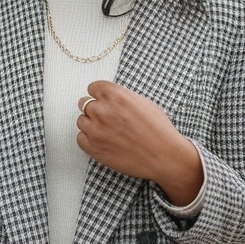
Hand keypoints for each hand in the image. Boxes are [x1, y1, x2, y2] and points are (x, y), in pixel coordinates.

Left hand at [76, 80, 202, 205]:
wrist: (163, 156)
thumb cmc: (158, 130)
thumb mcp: (142, 102)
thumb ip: (121, 97)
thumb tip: (110, 98)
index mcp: (114, 95)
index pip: (93, 87)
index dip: (99, 95)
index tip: (102, 100)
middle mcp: (101, 110)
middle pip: (84, 103)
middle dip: (95, 109)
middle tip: (107, 118)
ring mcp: (95, 129)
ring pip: (81, 121)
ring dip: (91, 124)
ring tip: (107, 131)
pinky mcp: (93, 148)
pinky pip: (81, 138)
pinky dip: (89, 139)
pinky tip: (103, 141)